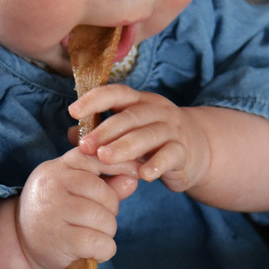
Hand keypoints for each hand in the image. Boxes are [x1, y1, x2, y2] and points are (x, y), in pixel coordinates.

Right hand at [15, 146, 138, 268]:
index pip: (95, 157)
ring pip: (105, 220)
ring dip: (107, 233)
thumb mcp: (76, 193)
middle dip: (111, 211)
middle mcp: (53, 185)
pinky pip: (100, 243)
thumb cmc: (55, 215)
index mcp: (58, 167)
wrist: (20, 246)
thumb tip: (133, 178)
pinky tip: (92, 252)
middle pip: (105, 194)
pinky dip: (104, 251)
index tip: (138, 173)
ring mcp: (54, 211)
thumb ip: (106, 184)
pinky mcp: (59, 239)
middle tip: (97, 222)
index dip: (121, 164)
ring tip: (91, 236)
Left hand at [69, 85, 211, 193]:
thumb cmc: (153, 141)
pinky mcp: (184, 152)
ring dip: (125, 146)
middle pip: (130, 116)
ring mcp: (173, 130)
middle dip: (105, 131)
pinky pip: (170, 155)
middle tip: (85, 146)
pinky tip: (144, 175)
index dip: (95, 100)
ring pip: (148, 135)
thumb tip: (72, 135)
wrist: (196, 151)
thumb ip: (102, 134)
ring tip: (106, 159)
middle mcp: (157, 110)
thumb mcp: (128, 133)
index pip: (117, 93)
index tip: (73, 112)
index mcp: (140, 101)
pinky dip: (157, 164)